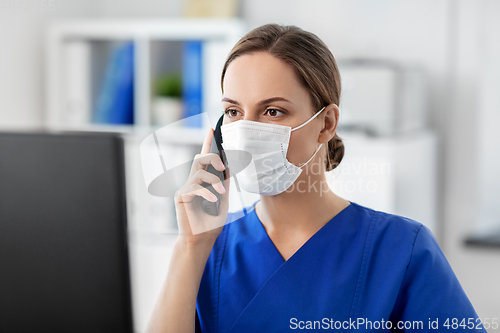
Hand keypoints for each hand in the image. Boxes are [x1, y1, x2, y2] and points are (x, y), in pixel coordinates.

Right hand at [173, 128, 229, 246]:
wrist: (201, 240)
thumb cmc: (210, 223)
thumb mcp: (223, 200)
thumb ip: (224, 184)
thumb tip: (229, 167)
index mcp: (202, 182)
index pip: (204, 158)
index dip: (207, 143)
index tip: (211, 129)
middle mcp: (192, 182)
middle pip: (200, 159)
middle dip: (213, 157)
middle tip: (224, 166)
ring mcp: (186, 188)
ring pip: (198, 171)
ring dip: (213, 180)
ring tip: (221, 193)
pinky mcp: (181, 196)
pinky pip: (195, 187)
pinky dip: (206, 193)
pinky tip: (213, 201)